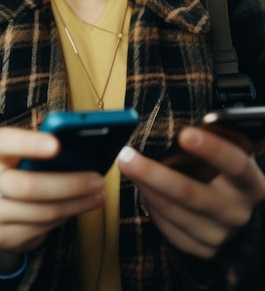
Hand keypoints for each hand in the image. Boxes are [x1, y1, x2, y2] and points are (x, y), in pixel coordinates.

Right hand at [0, 127, 104, 262]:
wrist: (1, 203)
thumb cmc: (23, 166)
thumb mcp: (28, 151)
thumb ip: (45, 147)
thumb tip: (81, 148)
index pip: (3, 142)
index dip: (29, 143)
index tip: (57, 145)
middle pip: (27, 185)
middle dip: (68, 184)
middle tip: (97, 180)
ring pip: (40, 212)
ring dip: (75, 204)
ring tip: (97, 196)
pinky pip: (40, 229)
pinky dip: (64, 218)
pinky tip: (77, 209)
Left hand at [118, 126, 264, 258]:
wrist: (232, 204)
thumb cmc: (220, 168)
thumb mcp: (223, 151)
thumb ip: (206, 139)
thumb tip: (173, 126)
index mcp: (250, 182)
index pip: (235, 165)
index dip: (212, 149)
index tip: (185, 134)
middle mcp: (238, 211)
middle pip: (191, 193)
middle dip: (153, 174)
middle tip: (126, 156)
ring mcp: (222, 233)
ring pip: (173, 211)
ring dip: (144, 186)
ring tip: (126, 165)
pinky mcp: (204, 248)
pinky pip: (168, 228)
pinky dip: (151, 207)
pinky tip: (143, 189)